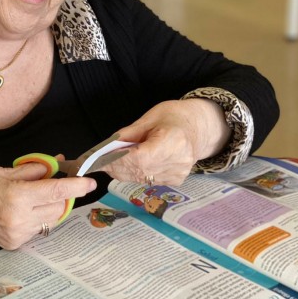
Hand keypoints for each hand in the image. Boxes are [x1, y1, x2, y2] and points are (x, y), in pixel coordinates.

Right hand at [0, 161, 96, 249]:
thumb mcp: (2, 170)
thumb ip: (32, 171)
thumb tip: (55, 166)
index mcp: (17, 197)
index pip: (56, 192)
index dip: (76, 186)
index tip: (89, 182)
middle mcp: (19, 219)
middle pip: (58, 207)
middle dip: (61, 195)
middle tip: (53, 183)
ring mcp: (18, 234)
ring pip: (51, 220)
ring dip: (51, 207)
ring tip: (34, 197)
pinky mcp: (15, 243)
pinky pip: (38, 228)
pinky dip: (38, 217)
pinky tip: (23, 210)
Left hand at [103, 99, 230, 185]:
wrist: (197, 127)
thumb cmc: (173, 117)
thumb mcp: (149, 118)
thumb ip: (128, 134)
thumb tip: (106, 148)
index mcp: (173, 141)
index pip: (139, 158)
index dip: (118, 159)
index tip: (100, 157)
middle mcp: (178, 162)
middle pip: (138, 170)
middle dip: (115, 166)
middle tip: (99, 161)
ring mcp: (178, 174)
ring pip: (140, 178)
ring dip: (122, 172)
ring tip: (111, 162)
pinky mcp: (175, 181)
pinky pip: (147, 180)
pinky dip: (134, 174)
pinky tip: (129, 165)